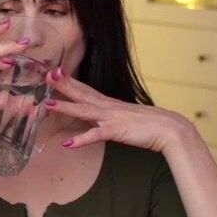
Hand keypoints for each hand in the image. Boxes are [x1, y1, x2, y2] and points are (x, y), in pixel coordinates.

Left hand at [42, 67, 194, 154]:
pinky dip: (81, 139)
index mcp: (110, 104)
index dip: (70, 82)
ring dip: (66, 107)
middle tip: (46, 75)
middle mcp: (108, 107)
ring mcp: (112, 118)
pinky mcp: (117, 131)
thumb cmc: (150, 125)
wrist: (170, 128)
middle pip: (82, 94)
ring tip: (48, 104)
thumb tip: (100, 122)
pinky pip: (96, 135)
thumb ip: (111, 118)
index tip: (55, 72)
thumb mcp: (126, 118)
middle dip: (63, 85)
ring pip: (84, 111)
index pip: (86, 90)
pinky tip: (67, 143)